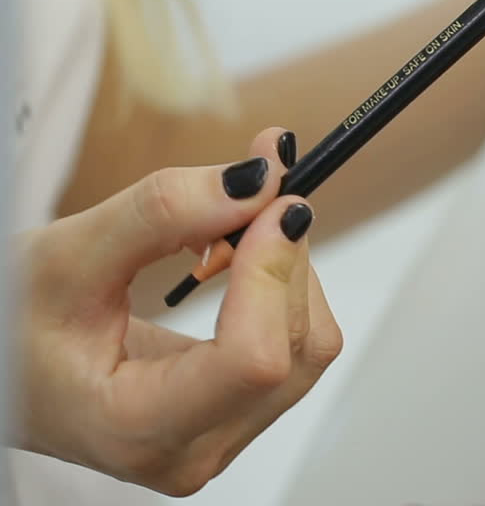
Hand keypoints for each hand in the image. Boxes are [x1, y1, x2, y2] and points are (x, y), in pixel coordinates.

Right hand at [14, 128, 342, 495]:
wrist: (6, 364)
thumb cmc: (13, 327)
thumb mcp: (65, 256)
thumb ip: (161, 213)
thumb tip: (259, 180)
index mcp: (138, 429)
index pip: (254, 359)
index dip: (273, 269)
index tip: (269, 199)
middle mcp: (193, 450)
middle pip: (295, 346)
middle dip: (284, 254)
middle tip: (257, 185)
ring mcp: (221, 437)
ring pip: (308, 345)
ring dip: (288, 267)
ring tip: (230, 226)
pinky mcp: (239, 412)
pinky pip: (296, 345)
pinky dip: (281, 286)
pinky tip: (237, 259)